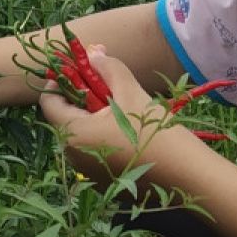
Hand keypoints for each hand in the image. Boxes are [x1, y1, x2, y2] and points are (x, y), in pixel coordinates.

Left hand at [38, 45, 172, 183]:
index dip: (60, 82)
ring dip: (93, 117)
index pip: (48, 102)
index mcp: (73, 134)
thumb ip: (107, 68)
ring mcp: (87, 172)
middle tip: (106, 87)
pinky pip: (93, 152)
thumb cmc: (155, 131)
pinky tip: (129, 133)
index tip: (80, 72)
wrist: (187, 176)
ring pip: (80, 135)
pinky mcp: (103, 182)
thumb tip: (93, 53)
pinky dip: (102, 137)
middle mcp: (72, 156)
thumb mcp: (130, 91)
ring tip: (121, 109)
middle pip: (64, 118)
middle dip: (80, 98)